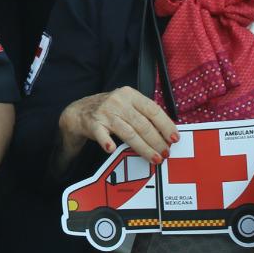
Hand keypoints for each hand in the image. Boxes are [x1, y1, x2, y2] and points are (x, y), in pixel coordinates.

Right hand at [60, 86, 178, 162]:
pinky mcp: (92, 123)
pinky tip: (112, 149)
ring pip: (128, 132)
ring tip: (154, 158)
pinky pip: (102, 134)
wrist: (78, 112)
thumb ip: (143, 114)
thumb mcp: (126, 105)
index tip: (174, 138)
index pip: (152, 110)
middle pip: (142, 124)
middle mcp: (118, 101)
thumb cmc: (109, 110)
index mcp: (130, 94)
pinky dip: (107, 142)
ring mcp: (105, 112)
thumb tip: (167, 133)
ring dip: (143, 147)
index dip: (165, 125)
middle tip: (166, 153)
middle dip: (157, 141)